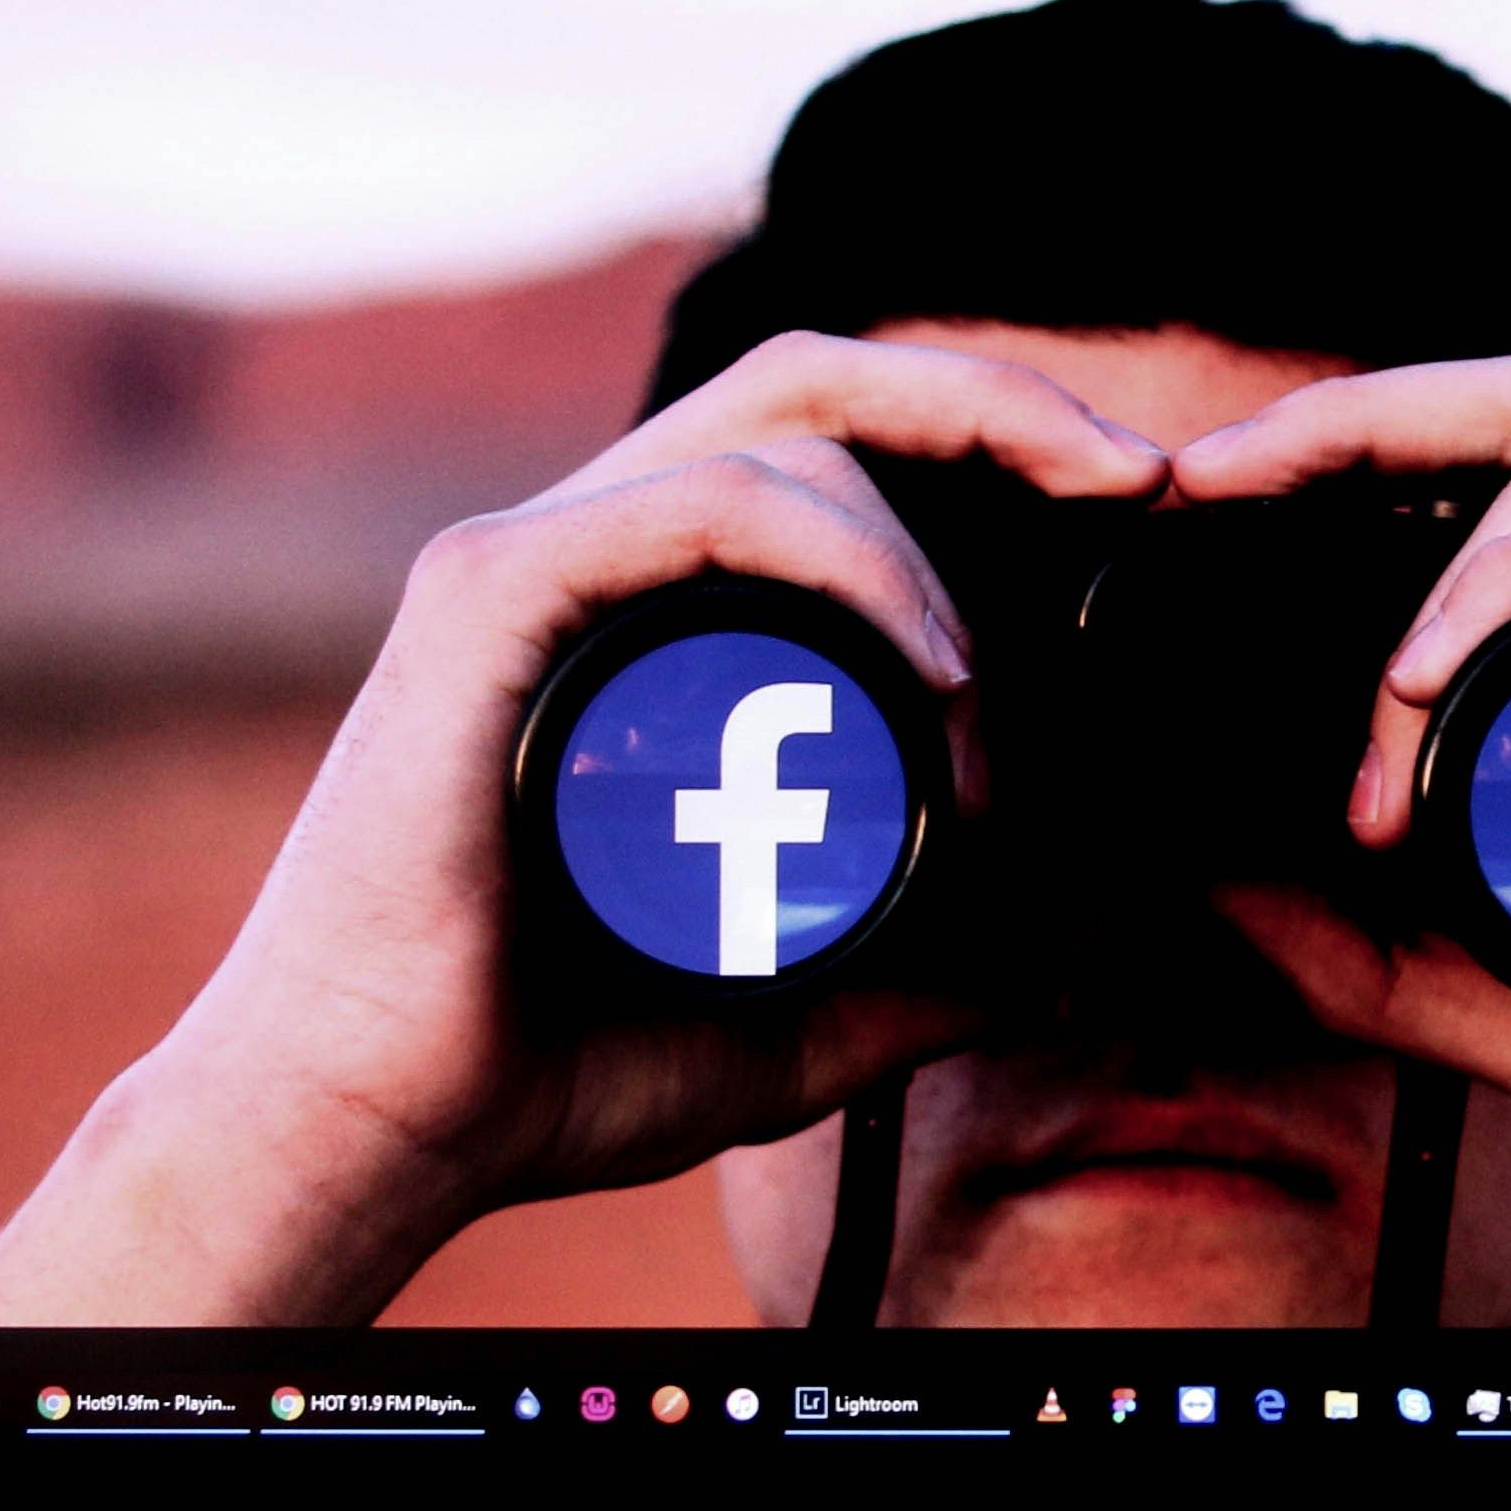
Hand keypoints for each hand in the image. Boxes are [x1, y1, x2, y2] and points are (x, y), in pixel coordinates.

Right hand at [0, 334, 1165, 1325]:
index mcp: (653, 612)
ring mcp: (533, 558)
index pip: (837, 451)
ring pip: (783, 435)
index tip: (1131, 509)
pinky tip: (934, 666)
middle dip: (996, 402)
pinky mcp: (489, 596)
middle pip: (818, 382)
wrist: (373, 1128)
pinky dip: (846, 556)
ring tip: (989, 711)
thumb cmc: (542, 1067)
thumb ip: (913, 986)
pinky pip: (699, 502)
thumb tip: (1053, 967)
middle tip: (1137, 478)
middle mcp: (591, 551)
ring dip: (932, 554)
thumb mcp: (787, 1020)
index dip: (987, 443)